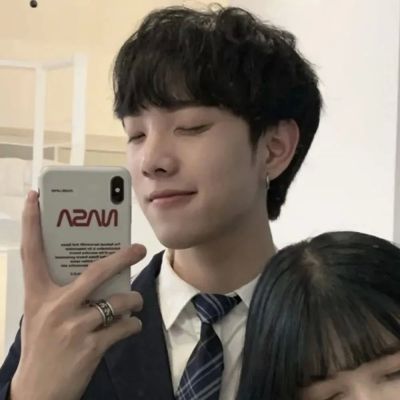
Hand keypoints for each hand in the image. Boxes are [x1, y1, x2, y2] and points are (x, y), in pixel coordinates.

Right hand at [10, 191, 145, 399]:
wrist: (38, 392)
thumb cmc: (42, 346)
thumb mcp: (42, 314)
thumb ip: (65, 292)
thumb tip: (101, 272)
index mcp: (38, 295)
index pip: (31, 252)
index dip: (31, 222)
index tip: (35, 197)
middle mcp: (56, 307)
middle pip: (96, 271)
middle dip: (123, 257)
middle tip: (139, 248)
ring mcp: (74, 327)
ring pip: (119, 301)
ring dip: (133, 301)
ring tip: (133, 303)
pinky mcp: (91, 347)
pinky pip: (125, 326)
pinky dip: (133, 324)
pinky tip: (130, 325)